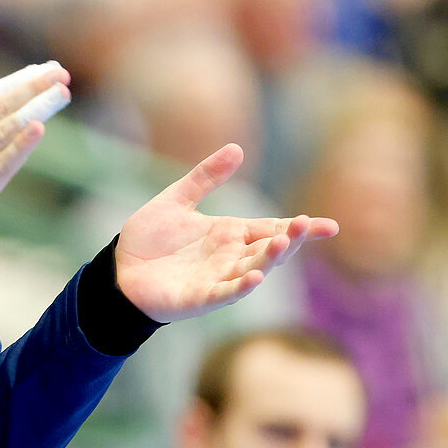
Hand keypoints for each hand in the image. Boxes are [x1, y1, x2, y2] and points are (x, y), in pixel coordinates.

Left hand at [117, 144, 336, 323]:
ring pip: (252, 270)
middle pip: (268, 249)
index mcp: (229, 234)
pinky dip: (240, 287)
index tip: (329, 227)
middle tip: (303, 226)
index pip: (272, 228)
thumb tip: (237, 148)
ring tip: (282, 245)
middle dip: (289, 240)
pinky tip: (256, 277)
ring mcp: (216, 279)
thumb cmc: (148, 239)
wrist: (118, 269)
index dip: (300, 228)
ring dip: (268, 260)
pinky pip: (224, 293)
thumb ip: (206, 176)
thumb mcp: (177, 199)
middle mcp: (229, 258)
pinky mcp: (198, 298)